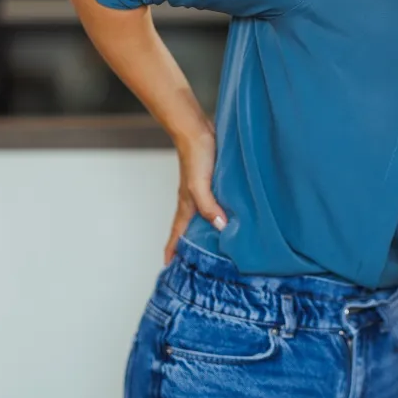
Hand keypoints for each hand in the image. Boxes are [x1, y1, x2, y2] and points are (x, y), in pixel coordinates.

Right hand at [164, 126, 226, 263]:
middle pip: (188, 228)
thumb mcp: (201, 184)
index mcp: (187, 204)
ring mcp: (202, 191)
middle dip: (187, 245)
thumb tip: (220, 227)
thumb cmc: (196, 155)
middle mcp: (193, 200)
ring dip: (203, 231)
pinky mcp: (212, 182)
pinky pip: (213, 203)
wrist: (197, 130)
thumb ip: (208, 206)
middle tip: (193, 264)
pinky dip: (216, 214)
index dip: (173, 249)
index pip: (177, 232)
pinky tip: (228, 217)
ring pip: (201, 216)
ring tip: (212, 245)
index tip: (168, 267)